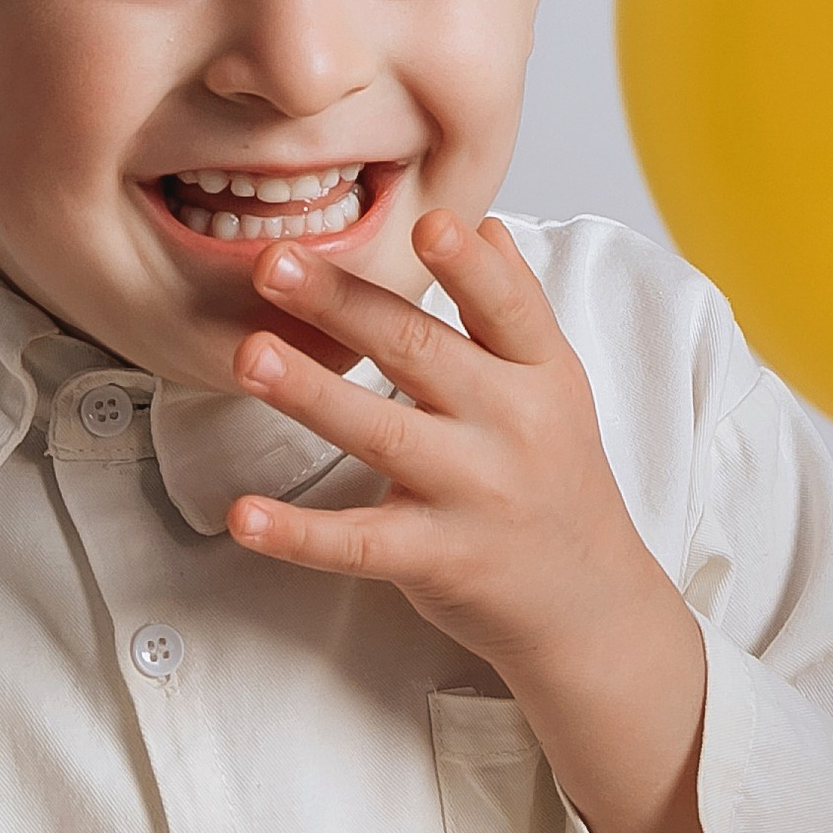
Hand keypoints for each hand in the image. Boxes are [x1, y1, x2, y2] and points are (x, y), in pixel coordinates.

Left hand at [226, 212, 717, 832]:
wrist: (589, 608)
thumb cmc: (557, 483)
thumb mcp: (556, 388)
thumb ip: (515, 309)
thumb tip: (486, 225)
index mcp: (540, 374)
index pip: (506, 308)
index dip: (470, 268)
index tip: (429, 225)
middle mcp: (512, 428)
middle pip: (419, 353)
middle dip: (344, 305)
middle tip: (275, 264)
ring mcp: (474, 495)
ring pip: (382, 434)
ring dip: (312, 394)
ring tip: (250, 355)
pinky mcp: (437, 559)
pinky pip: (357, 543)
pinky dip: (298, 532)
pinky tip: (244, 515)